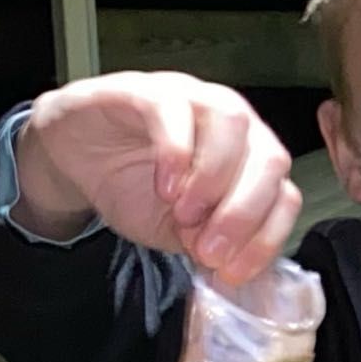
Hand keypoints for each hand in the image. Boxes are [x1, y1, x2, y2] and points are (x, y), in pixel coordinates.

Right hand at [13, 73, 301, 280]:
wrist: (76, 160)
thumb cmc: (135, 190)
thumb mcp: (179, 232)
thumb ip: (211, 244)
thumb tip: (234, 268)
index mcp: (249, 161)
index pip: (284, 195)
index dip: (265, 238)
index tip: (232, 271)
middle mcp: (231, 123)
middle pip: (270, 158)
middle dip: (244, 214)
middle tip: (209, 250)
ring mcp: (192, 98)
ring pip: (232, 121)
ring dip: (215, 179)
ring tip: (182, 215)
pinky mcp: (145, 90)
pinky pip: (173, 107)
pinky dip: (176, 152)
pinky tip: (165, 187)